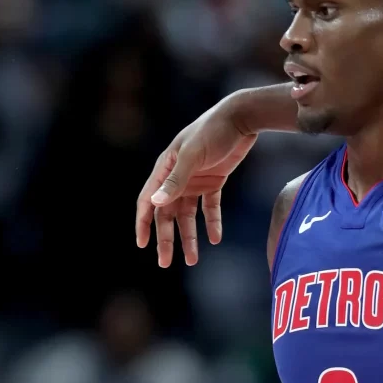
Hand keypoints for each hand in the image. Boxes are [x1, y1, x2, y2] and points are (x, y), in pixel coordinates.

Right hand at [136, 95, 257, 266]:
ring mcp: (195, 181)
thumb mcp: (193, 156)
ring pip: (188, 215)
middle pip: (167, 214)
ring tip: (193, 260)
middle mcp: (177, 177)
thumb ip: (176, 180)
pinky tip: (215, 238)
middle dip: (166, 239)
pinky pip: (210, 208)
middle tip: (165, 263)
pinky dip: (212, 222)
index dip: (143, 223)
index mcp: (164, 169)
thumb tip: (154, 203)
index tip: (142, 244)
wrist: (240, 119)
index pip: (147, 201)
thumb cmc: (212, 131)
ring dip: (189, 237)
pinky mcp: (214, 181)